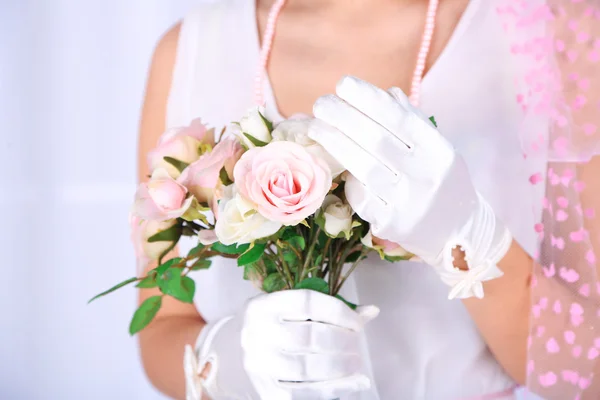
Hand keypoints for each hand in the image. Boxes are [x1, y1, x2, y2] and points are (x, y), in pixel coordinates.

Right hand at [185, 289, 377, 399]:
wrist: (234, 355)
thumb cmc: (273, 326)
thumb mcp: (291, 310)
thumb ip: (328, 309)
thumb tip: (372, 311)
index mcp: (262, 304)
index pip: (307, 302)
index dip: (338, 311)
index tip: (358, 322)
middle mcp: (254, 332)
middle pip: (308, 336)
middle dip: (342, 341)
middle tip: (357, 345)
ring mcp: (257, 363)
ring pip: (306, 368)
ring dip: (339, 368)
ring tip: (356, 364)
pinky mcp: (263, 389)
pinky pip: (302, 393)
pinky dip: (332, 390)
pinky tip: (352, 384)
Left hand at [309, 76, 512, 298]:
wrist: (459, 233)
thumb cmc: (441, 182)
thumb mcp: (438, 149)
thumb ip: (413, 122)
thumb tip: (384, 93)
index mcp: (439, 151)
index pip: (400, 118)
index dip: (369, 99)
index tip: (343, 84)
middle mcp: (425, 175)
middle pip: (376, 140)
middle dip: (343, 117)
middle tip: (321, 103)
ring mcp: (407, 202)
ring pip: (363, 167)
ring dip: (334, 143)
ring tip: (315, 126)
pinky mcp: (391, 223)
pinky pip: (360, 196)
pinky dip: (347, 177)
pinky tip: (337, 165)